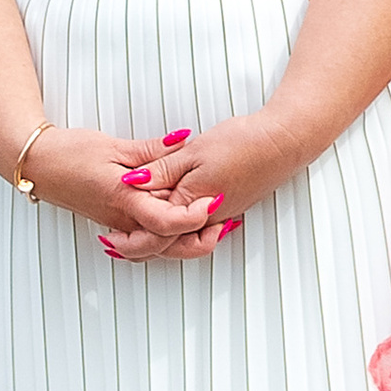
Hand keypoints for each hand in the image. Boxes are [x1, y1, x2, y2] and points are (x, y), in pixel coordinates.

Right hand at [21, 127, 215, 251]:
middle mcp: (123, 220)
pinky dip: (169, 235)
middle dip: (200, 239)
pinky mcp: (116, 222)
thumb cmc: (69, 154)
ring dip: (188, 240)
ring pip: (159, 246)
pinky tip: (185, 223)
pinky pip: (147, 238)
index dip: (194, 215)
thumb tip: (184, 142)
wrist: (37, 165)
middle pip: (168, 245)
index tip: (214, 200)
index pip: (166, 221)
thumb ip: (152, 150)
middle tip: (225, 222)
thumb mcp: (115, 147)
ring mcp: (119, 224)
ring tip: (212, 224)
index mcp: (123, 200)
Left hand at [99, 111, 297, 260]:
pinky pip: (197, 226)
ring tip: (134, 233)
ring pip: (182, 237)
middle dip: (139, 247)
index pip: (154, 235)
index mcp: (192, 207)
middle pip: (167, 244)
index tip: (108, 239)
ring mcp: (220, 215)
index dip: (128, 241)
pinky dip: (178, 226)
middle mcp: (206, 219)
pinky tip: (171, 212)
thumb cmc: (242, 144)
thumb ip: (161, 170)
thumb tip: (131, 183)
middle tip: (114, 245)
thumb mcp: (193, 152)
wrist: (283, 142)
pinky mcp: (228, 206)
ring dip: (158, 237)